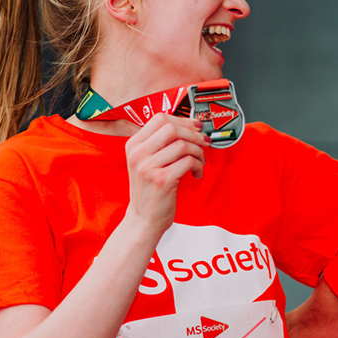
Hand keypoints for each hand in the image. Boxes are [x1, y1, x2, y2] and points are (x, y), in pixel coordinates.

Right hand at [124, 114, 209, 231]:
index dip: (183, 120)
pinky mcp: (162, 180)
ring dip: (198, 152)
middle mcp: (138, 154)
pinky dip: (198, 166)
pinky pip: (188, 162)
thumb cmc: (149, 191)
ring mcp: (148, 167)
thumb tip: (189, 126)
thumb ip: (160, 144)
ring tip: (199, 162)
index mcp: (133, 145)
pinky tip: (196, 173)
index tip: (196, 126)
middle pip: (172, 128)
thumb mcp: (145, 162)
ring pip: (183, 145)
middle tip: (203, 142)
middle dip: (194, 134)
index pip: (160, 119)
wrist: (143, 219)